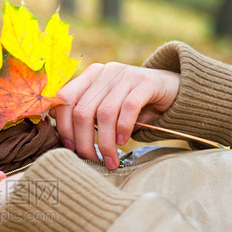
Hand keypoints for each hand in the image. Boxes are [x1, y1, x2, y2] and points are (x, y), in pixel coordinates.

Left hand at [51, 63, 179, 168]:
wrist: (171, 91)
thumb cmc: (133, 106)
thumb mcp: (106, 108)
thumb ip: (85, 114)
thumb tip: (60, 130)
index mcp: (90, 76)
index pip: (65, 99)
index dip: (64, 126)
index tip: (70, 147)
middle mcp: (105, 72)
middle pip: (83, 110)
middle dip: (84, 141)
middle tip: (91, 159)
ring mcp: (125, 75)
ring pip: (105, 113)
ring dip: (106, 142)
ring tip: (110, 159)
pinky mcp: (146, 82)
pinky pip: (128, 108)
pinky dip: (123, 129)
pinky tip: (124, 142)